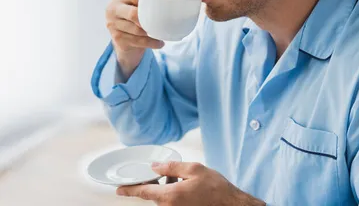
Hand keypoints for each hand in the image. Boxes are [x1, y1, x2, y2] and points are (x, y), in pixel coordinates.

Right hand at [105, 0, 163, 75]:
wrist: (124, 37)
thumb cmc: (137, 16)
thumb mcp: (139, 5)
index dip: (149, 0)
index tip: (163, 5)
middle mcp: (112, 8)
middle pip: (133, 14)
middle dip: (149, 19)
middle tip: (163, 22)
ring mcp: (112, 24)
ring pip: (137, 30)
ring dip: (153, 33)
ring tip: (163, 34)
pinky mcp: (116, 38)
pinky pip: (138, 41)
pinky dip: (151, 43)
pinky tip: (160, 43)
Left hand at [116, 161, 265, 205]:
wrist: (230, 205)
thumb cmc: (216, 189)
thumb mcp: (195, 169)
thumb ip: (172, 166)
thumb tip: (155, 166)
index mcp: (170, 196)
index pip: (143, 192)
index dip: (129, 190)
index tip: (119, 189)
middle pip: (154, 195)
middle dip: (157, 183)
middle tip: (169, 174)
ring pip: (163, 198)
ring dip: (167, 188)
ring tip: (182, 179)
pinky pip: (171, 202)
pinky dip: (173, 193)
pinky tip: (186, 186)